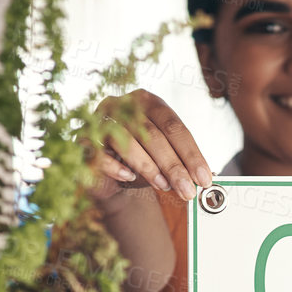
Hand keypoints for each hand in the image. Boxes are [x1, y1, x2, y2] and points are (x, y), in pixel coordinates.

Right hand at [84, 89, 212, 202]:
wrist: (111, 176)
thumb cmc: (142, 162)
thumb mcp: (167, 160)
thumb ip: (185, 165)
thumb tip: (209, 178)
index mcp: (148, 102)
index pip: (174, 126)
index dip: (191, 154)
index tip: (204, 178)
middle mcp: (122, 104)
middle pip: (153, 134)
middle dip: (174, 166)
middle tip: (188, 189)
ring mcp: (99, 119)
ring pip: (126, 141)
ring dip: (148, 167)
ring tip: (164, 186)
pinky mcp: (81, 139)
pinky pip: (98, 152)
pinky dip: (116, 166)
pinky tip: (129, 178)